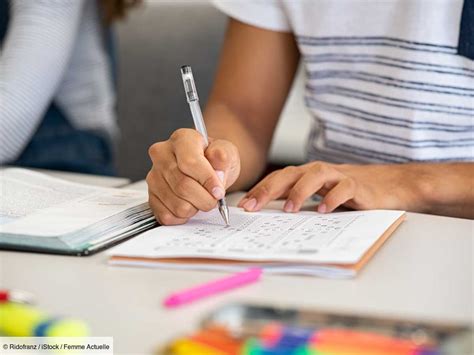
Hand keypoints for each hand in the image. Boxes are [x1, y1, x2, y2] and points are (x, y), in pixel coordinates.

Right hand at [147, 129, 239, 224]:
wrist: (206, 171)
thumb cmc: (215, 161)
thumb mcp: (227, 153)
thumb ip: (223, 156)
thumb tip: (217, 163)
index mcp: (181, 139)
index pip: (189, 162)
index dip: (207, 181)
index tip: (219, 191)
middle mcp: (162, 155)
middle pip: (183, 186)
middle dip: (205, 199)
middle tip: (214, 198)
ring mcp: (154, 176)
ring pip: (177, 204)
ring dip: (195, 208)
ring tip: (200, 198)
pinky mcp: (151, 196)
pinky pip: (167, 215)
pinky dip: (183, 217)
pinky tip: (190, 205)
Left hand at [238, 161, 424, 212]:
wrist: (390, 184)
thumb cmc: (350, 193)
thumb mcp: (321, 196)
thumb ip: (300, 201)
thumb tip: (271, 217)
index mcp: (308, 175)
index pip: (279, 179)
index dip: (260, 190)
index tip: (243, 206)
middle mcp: (320, 172)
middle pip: (290, 174)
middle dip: (269, 189)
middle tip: (253, 206)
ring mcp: (339, 176)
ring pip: (315, 176)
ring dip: (299, 191)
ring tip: (288, 210)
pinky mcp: (359, 185)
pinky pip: (344, 188)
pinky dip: (333, 198)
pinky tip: (324, 210)